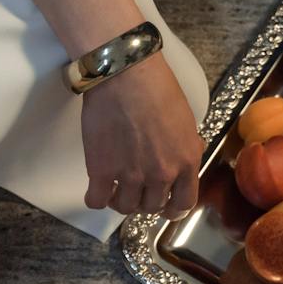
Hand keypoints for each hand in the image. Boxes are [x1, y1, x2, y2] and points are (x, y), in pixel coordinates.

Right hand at [79, 54, 203, 216]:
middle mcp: (161, 174)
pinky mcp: (101, 171)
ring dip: (119, 200)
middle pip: (151, 207)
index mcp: (186, 161)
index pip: (183, 204)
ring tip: (114, 187)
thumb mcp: (186, 119)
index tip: (165, 207)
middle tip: (135, 187)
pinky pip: (97, 201)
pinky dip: (96, 198)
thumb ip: (187, 145)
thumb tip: (186, 155)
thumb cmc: (157, 87)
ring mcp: (130, 175)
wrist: (125, 74)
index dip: (172, 209)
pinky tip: (97, 188)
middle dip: (143, 200)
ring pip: (125, 207)